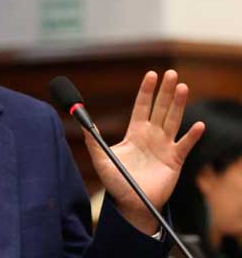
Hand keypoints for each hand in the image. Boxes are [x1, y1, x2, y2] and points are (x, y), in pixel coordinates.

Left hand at [84, 70, 204, 234]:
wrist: (131, 205)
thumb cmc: (116, 182)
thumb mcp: (101, 160)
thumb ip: (92, 141)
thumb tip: (80, 122)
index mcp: (135, 132)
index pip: (142, 106)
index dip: (146, 90)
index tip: (151, 74)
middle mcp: (151, 136)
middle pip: (160, 108)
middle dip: (165, 91)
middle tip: (171, 73)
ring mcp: (164, 147)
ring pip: (173, 120)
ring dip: (178, 105)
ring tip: (182, 87)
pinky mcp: (175, 161)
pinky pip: (185, 145)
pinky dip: (192, 136)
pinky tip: (197, 125)